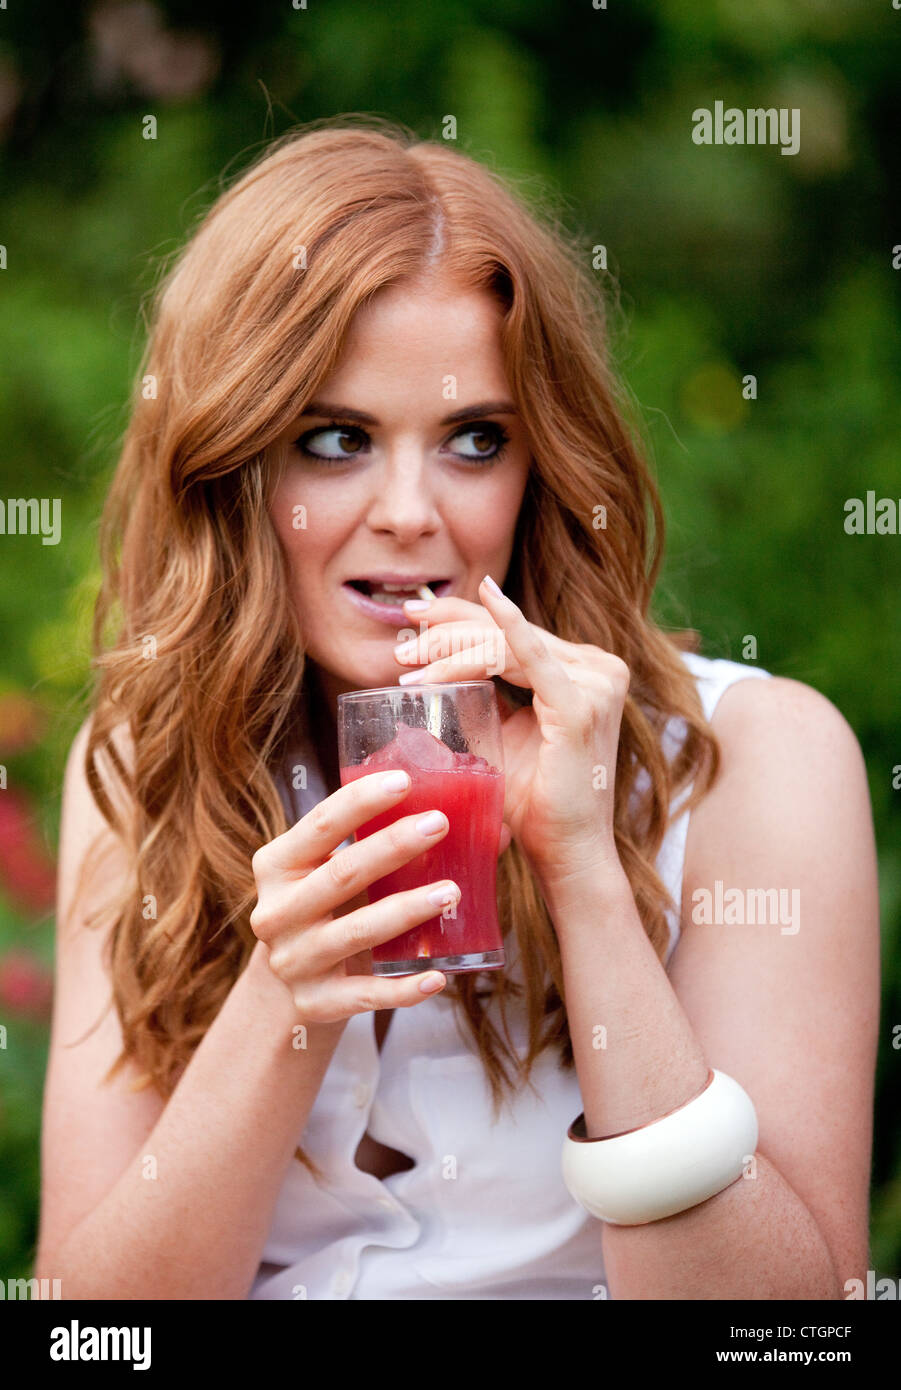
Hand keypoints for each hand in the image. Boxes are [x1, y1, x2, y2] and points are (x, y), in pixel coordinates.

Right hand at [249, 772, 465, 1018]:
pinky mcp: (315, 1003)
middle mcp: (276, 913)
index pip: (319, 825)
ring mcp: (294, 961)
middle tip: (440, 824)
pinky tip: (438, 976)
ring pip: (358, 933)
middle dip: (393, 847)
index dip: (360, 801)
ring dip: (408, 910)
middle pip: (341, 874)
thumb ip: (378, 842)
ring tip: (452, 891)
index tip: (404, 780)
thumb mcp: (331, 870)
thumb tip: (478, 821)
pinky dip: (404, 988)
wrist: (294, 981)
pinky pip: (366, 996)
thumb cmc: (327, 907)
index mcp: (276, 867)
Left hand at [394, 577, 629, 882]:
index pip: (512, 634)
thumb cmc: (535, 805)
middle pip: (508, 633)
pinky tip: (488, 596)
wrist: (567, 854)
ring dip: (451, 649)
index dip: (462, 618)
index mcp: (581, 672)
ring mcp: (595, 683)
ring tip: (409, 661)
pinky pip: (532, 658)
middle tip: (403, 634)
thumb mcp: (502, 739)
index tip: (416, 615)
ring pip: (505, 647)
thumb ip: (484, 704)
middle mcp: (597, 669)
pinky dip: (506, 627)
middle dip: (449, 628)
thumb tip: (432, 679)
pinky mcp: (581, 704)